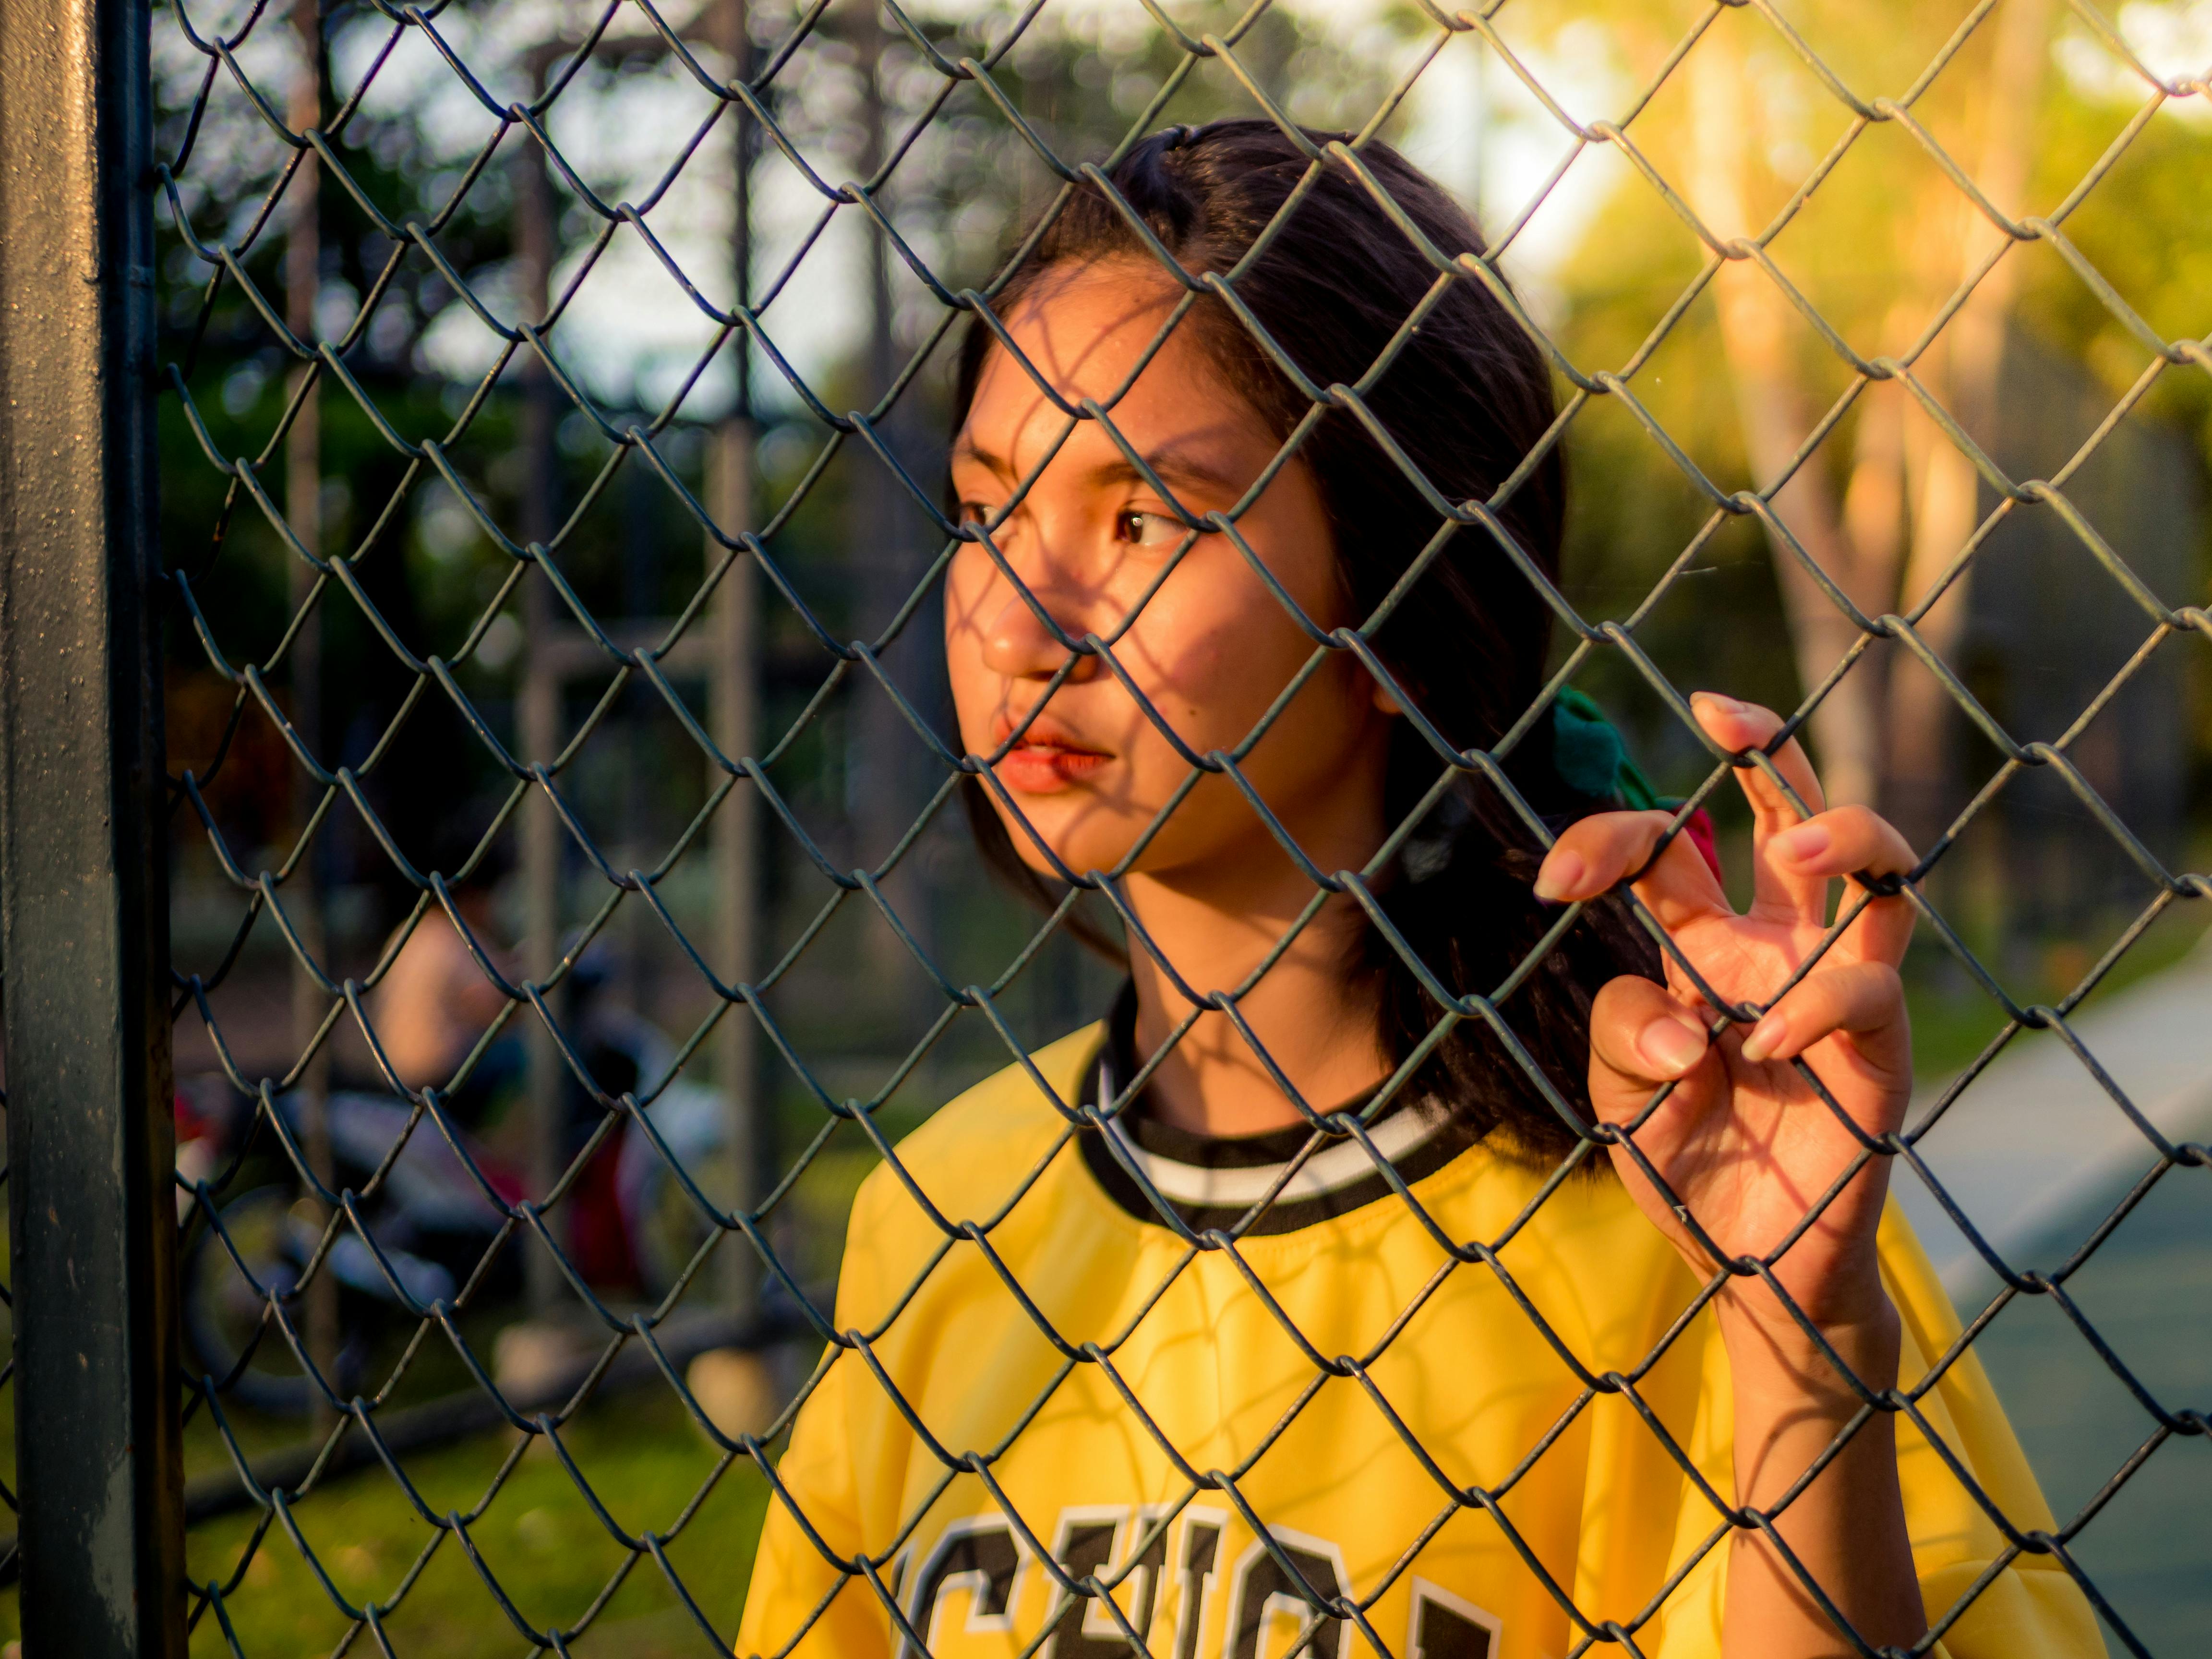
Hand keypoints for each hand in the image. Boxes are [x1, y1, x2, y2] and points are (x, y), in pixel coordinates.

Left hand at [1535, 693, 1916, 1347]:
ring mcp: (1835, 994)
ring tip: (1791, 843)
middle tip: (1720, 714)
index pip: (1668, 850)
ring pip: (1881, 877)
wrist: (1744, 1268)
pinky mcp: (1877, 1058)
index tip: (1554, 880)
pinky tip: (1760, 1045)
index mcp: (1704, 943)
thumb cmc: (1687, 1161)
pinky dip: (1815, 1008)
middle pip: (1796, 811)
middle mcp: (1779, 949)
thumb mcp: (1617, 1098)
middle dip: (1768, 745)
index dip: (1612, 838)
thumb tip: (1692, 1028)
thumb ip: (1621, 1039)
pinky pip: (1866, 1000)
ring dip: (1845, 836)